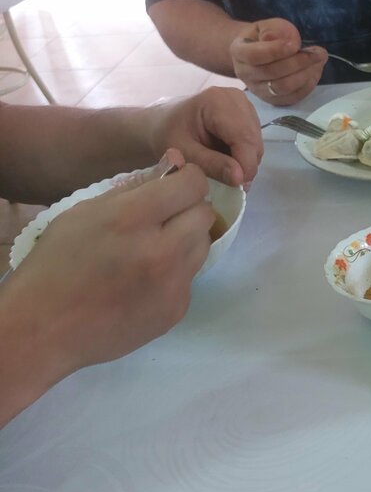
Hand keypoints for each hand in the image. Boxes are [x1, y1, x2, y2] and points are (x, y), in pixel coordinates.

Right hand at [4, 153, 212, 380]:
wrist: (45, 329)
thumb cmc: (57, 263)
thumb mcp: (85, 212)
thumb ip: (134, 187)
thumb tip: (176, 162)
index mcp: (133, 219)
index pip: (192, 185)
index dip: (188, 179)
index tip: (177, 184)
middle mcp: (162, 251)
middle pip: (205, 214)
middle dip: (189, 209)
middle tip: (164, 217)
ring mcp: (173, 284)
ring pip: (203, 245)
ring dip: (186, 239)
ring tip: (153, 248)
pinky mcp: (177, 309)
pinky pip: (189, 278)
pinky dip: (174, 273)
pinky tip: (144, 280)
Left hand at [148, 87, 263, 186]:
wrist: (162, 122)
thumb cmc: (167, 134)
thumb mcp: (184, 153)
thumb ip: (212, 165)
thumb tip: (240, 178)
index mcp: (218, 101)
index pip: (244, 138)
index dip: (245, 166)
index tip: (237, 189)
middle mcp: (236, 98)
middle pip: (254, 141)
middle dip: (245, 166)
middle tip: (229, 184)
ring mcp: (244, 104)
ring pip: (256, 143)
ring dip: (244, 162)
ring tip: (224, 171)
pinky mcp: (247, 113)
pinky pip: (254, 141)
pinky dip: (243, 155)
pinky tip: (227, 159)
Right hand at [228, 18, 326, 105]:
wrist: (255, 53)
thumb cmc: (262, 37)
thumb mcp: (265, 26)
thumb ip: (275, 30)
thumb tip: (289, 42)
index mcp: (239, 52)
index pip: (255, 55)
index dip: (276, 50)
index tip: (296, 44)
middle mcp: (245, 74)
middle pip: (272, 73)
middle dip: (299, 62)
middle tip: (319, 52)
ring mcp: (258, 90)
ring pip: (283, 87)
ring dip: (306, 75)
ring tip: (319, 61)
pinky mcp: (272, 100)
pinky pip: (291, 98)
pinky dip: (307, 86)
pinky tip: (315, 73)